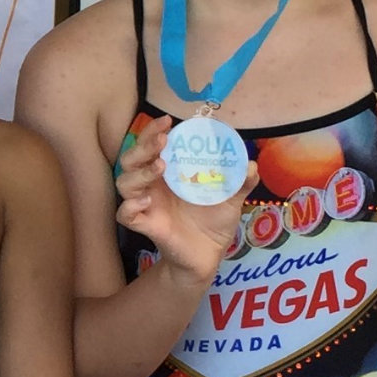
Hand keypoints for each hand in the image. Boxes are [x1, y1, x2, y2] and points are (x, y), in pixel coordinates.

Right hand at [115, 115, 259, 283]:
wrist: (209, 254)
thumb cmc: (213, 221)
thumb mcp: (231, 198)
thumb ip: (240, 182)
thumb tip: (251, 164)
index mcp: (167, 173)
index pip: (150, 145)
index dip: (152, 131)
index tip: (166, 121)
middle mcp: (151, 185)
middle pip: (131, 159)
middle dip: (143, 147)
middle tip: (163, 141)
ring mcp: (146, 204)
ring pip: (124, 183)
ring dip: (139, 172)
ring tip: (160, 167)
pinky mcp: (146, 225)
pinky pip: (125, 214)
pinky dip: (129, 206)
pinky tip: (145, 202)